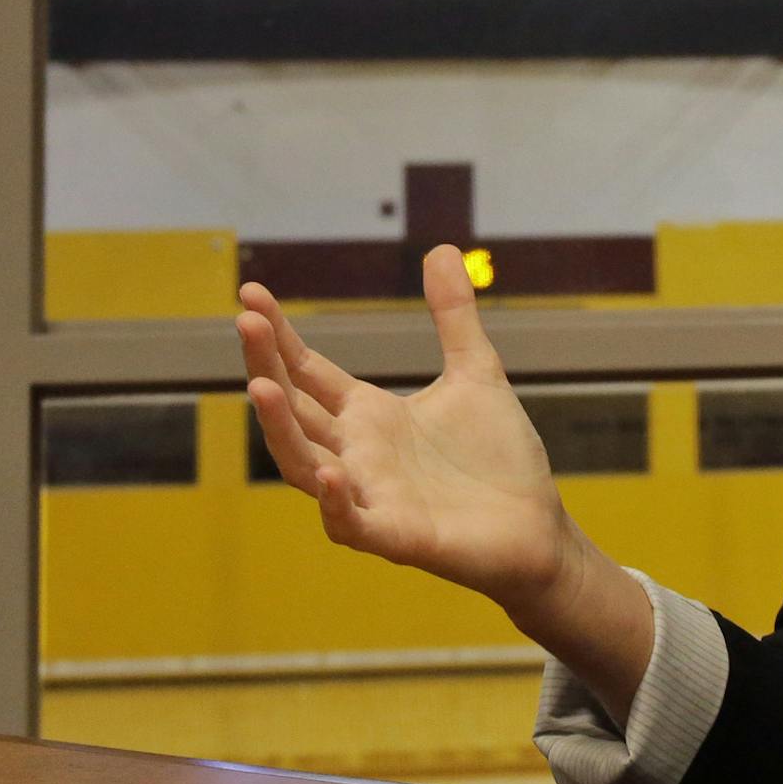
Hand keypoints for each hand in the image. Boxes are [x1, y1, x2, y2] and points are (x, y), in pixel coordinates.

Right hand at [237, 244, 581, 620]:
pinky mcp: (398, 536)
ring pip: (303, 466)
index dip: (278, 336)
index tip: (250, 294)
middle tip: (245, 321)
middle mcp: (358, 455)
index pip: (308, 372)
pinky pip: (351, 524)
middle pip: (294, 411)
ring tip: (260, 385)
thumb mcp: (477, 372)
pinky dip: (335, 501)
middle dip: (267, 366)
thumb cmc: (498, 458)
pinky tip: (329, 471)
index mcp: (370, 416)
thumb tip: (442, 247)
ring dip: (280, 429)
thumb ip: (454, 316)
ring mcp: (371, 496)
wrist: (537, 528)